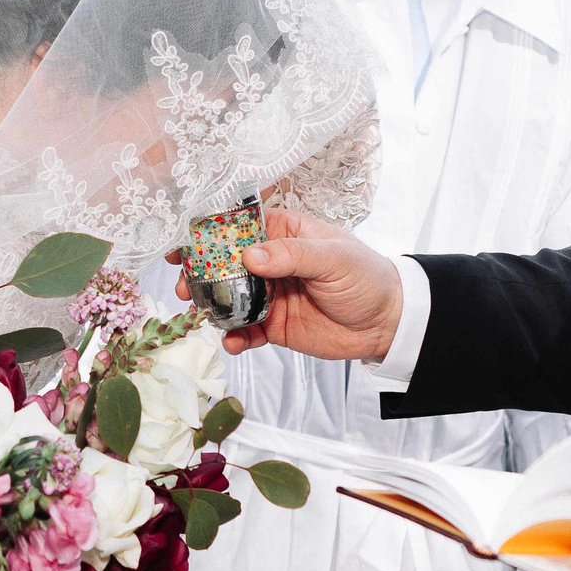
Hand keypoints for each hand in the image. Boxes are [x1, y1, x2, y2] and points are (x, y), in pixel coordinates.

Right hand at [166, 207, 403, 358]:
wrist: (386, 323)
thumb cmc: (365, 277)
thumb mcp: (332, 258)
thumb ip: (291, 255)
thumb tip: (249, 255)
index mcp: (284, 234)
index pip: (240, 229)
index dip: (209, 234)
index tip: (183, 244)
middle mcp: (271, 262)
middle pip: (225, 265)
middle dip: (201, 275)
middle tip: (185, 285)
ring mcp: (270, 294)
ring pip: (230, 298)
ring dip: (212, 306)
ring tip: (200, 313)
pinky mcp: (273, 325)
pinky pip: (246, 330)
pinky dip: (235, 337)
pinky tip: (233, 342)